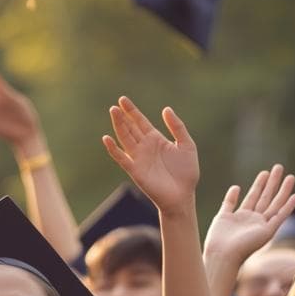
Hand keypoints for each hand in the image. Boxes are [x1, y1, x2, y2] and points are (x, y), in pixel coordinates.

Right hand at [101, 96, 199, 212]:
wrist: (183, 196)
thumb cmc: (186, 173)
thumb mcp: (187, 145)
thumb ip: (177, 127)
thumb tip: (165, 109)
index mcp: (155, 139)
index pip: (140, 121)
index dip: (132, 111)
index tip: (123, 99)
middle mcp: (144, 147)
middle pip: (130, 128)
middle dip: (122, 116)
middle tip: (115, 105)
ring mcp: (138, 158)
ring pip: (125, 138)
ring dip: (118, 126)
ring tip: (113, 113)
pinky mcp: (135, 170)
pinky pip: (121, 158)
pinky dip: (113, 149)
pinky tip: (107, 139)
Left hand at [203, 166, 294, 265]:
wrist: (221, 254)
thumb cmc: (219, 239)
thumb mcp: (223, 215)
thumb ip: (229, 202)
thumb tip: (236, 186)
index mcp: (243, 217)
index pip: (254, 196)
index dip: (259, 184)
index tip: (265, 172)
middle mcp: (255, 220)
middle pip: (266, 197)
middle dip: (272, 182)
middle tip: (279, 167)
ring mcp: (262, 226)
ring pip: (275, 204)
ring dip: (283, 190)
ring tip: (290, 176)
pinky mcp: (268, 232)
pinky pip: (280, 217)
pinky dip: (288, 206)